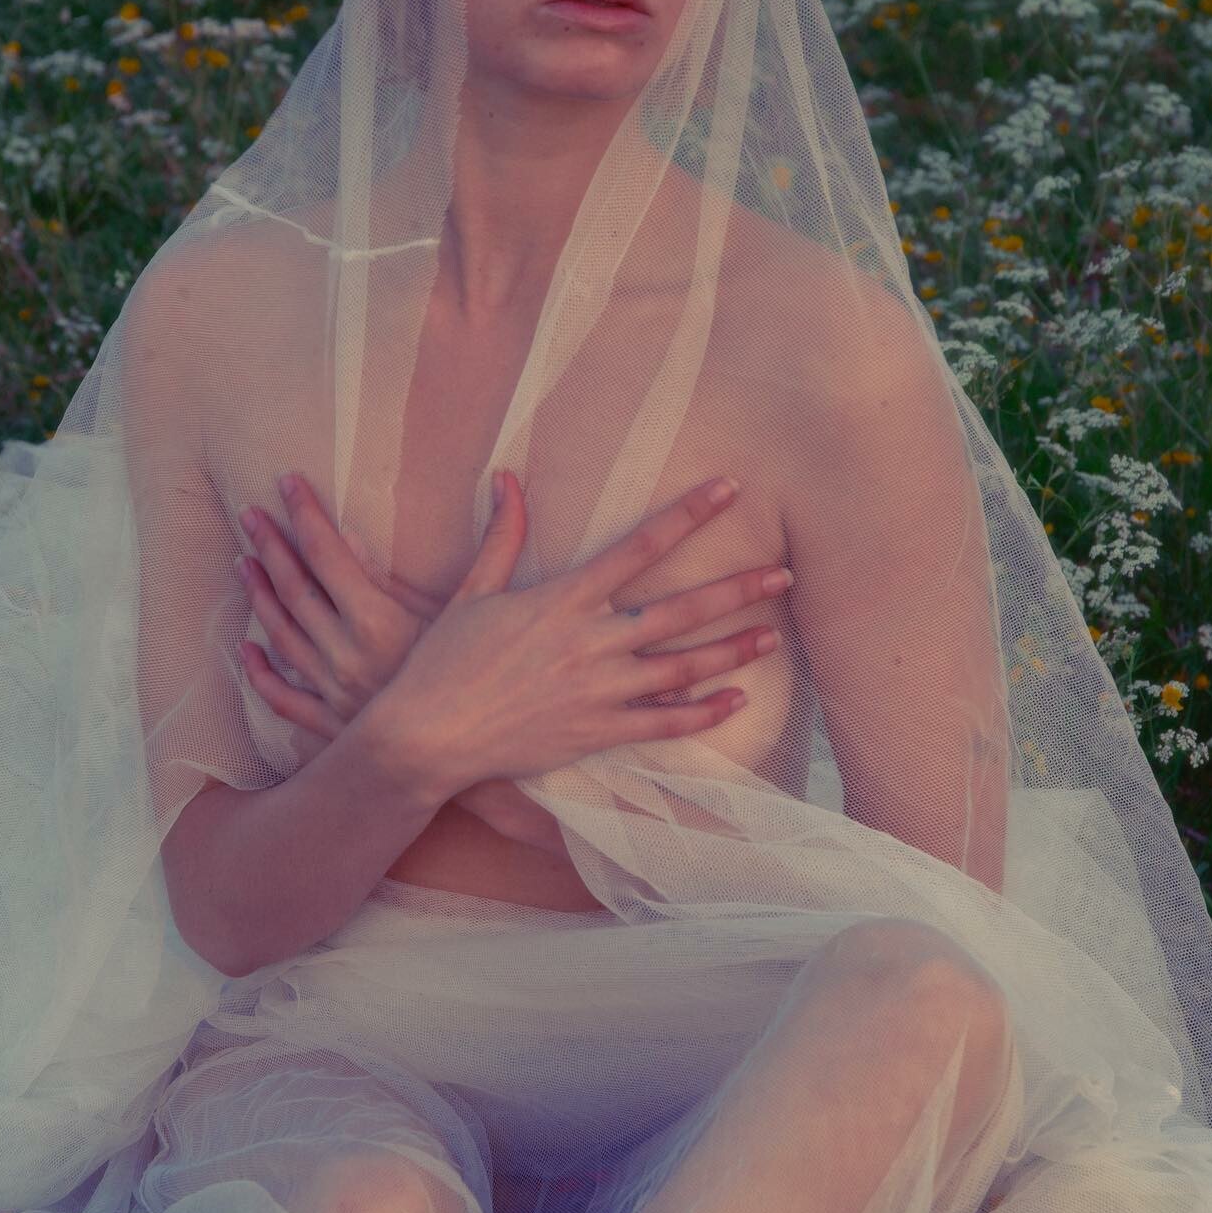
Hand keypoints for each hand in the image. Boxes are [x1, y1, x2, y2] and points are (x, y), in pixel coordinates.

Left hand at [234, 474, 568, 850]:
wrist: (467, 764)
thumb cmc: (481, 683)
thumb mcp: (485, 608)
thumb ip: (496, 544)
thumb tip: (505, 483)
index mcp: (378, 618)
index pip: (328, 551)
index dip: (304, 513)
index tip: (287, 482)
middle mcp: (344, 651)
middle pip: (295, 588)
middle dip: (270, 545)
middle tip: (250, 513)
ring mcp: (331, 690)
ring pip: (281, 634)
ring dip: (260, 595)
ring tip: (244, 562)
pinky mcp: (329, 725)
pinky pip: (282, 696)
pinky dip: (260, 673)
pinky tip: (246, 651)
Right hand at [361, 471, 789, 805]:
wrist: (427, 735)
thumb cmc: (444, 661)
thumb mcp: (473, 591)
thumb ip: (502, 535)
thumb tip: (507, 477)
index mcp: (564, 598)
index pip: (641, 545)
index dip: (690, 514)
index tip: (729, 489)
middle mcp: (590, 641)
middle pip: (681, 609)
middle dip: (737, 589)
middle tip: (785, 573)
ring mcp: (598, 691)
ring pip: (682, 667)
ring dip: (733, 651)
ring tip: (773, 635)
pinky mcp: (596, 733)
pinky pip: (663, 724)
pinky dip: (703, 714)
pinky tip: (736, 701)